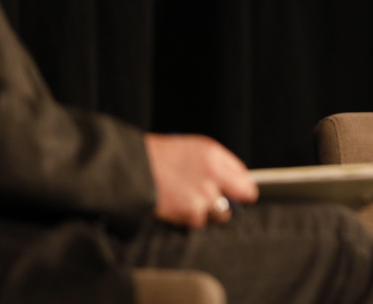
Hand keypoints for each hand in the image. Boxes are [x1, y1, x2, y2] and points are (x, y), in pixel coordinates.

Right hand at [144, 133, 258, 227]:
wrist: (128, 168)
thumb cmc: (154, 158)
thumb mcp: (188, 149)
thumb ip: (212, 164)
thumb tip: (229, 183)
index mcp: (212, 153)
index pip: (242, 173)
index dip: (240, 185)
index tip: (237, 192)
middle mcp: (214, 171)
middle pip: (243, 194)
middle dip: (234, 201)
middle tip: (223, 204)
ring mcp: (204, 193)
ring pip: (221, 213)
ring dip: (208, 213)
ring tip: (189, 203)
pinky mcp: (191, 210)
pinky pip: (198, 222)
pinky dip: (188, 219)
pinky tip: (175, 208)